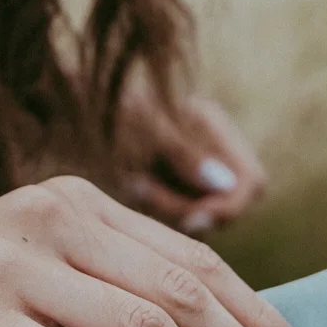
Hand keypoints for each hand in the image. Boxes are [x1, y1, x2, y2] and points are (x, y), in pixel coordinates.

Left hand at [121, 91, 267, 234]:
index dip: (229, 207)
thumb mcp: (146, 130)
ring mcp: (191, 171)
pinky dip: (157, 211)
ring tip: (132, 182)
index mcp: (214, 128)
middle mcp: (211, 150)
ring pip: (203, 217)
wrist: (74, 108)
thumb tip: (224, 185)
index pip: (251, 183)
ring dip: (169, 211)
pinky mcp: (170, 188)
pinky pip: (178, 217)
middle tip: (145, 193)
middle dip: (194, 212)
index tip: (191, 218)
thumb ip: (185, 156)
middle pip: (229, 206)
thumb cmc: (109, 112)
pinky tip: (132, 187)